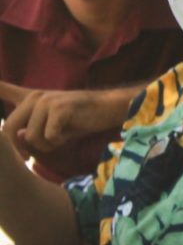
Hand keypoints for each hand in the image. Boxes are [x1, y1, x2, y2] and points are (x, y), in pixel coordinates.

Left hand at [0, 81, 130, 157]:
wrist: (110, 108)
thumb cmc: (81, 119)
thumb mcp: (53, 126)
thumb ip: (32, 131)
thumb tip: (17, 137)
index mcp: (32, 98)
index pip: (3, 91)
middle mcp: (35, 97)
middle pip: (10, 129)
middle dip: (20, 148)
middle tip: (38, 153)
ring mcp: (46, 101)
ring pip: (30, 137)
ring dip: (46, 145)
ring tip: (63, 135)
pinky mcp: (58, 109)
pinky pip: (48, 136)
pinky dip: (59, 141)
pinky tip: (71, 133)